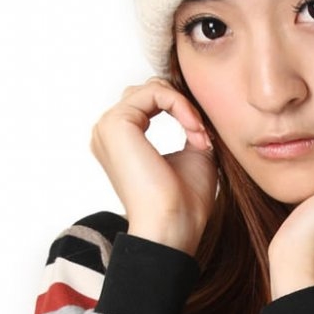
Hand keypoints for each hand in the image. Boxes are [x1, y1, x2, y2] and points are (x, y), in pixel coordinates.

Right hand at [90, 77, 215, 254]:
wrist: (174, 225)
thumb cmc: (184, 200)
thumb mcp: (194, 153)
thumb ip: (189, 126)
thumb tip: (196, 105)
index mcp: (122, 140)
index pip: (152, 101)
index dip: (184, 111)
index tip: (205, 139)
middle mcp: (108, 132)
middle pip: (150, 90)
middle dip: (183, 106)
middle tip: (203, 137)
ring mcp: (108, 127)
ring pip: (153, 88)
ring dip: (184, 107)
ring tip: (199, 135)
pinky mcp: (116, 124)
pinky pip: (155, 92)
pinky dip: (181, 106)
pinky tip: (193, 129)